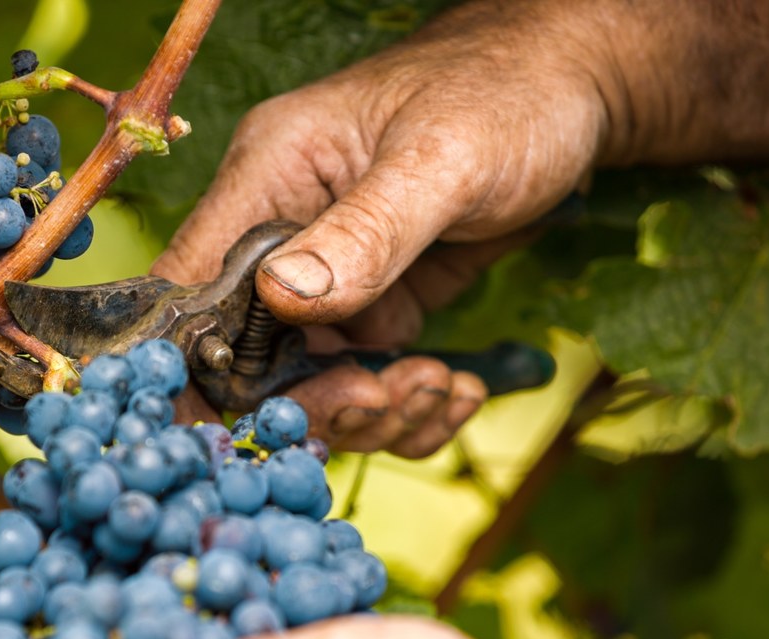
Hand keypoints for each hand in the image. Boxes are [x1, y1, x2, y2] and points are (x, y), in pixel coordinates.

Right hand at [155, 0, 608, 455]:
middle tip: (387, 401)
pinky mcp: (378, 301)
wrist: (575, 89)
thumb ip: (365, 231)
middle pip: (252, 353)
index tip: (254, 419)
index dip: (200, 362)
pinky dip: (407, 404)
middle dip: (317, 397)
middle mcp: (284, 231)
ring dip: (374, 409)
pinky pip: (369, 377)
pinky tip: (456, 391)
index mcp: (269, 176)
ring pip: (315, 379)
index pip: (193, 281)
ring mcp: (330, 274)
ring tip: (441, 389)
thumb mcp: (440, 159)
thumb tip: (282, 298)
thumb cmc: (505, 94)